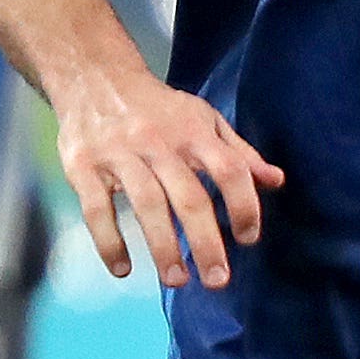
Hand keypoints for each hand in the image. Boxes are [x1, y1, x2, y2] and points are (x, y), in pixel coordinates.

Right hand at [52, 64, 280, 289]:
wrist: (94, 77)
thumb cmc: (158, 108)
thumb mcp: (203, 118)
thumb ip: (239, 152)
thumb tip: (276, 181)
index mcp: (193, 131)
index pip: (229, 170)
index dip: (244, 206)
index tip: (248, 238)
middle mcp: (158, 142)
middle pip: (189, 197)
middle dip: (206, 243)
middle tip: (217, 280)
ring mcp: (119, 154)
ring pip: (146, 205)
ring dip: (163, 247)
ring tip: (176, 280)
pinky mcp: (83, 166)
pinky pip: (97, 209)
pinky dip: (109, 241)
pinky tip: (122, 269)